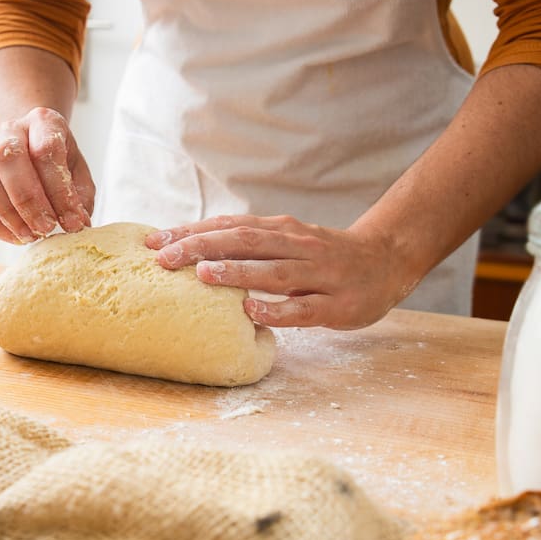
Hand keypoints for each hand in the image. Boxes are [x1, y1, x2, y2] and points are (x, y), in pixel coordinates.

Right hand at [0, 107, 95, 243]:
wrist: (31, 152)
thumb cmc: (58, 165)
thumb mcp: (79, 174)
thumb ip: (80, 197)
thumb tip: (77, 224)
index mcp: (43, 122)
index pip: (46, 150)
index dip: (60, 191)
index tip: (73, 222)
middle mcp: (10, 131)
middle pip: (8, 157)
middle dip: (28, 199)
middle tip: (47, 228)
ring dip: (8, 214)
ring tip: (32, 235)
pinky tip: (16, 235)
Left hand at [145, 215, 416, 329]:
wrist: (387, 261)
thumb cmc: (323, 256)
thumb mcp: (285, 241)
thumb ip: (248, 245)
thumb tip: (191, 251)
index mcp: (280, 230)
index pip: (229, 227)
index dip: (191, 232)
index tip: (153, 241)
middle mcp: (297, 245)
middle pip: (245, 242)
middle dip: (202, 247)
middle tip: (164, 258)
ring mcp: (319, 274)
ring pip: (274, 271)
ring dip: (237, 272)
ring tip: (203, 275)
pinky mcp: (337, 304)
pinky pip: (303, 308)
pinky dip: (277, 310)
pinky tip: (251, 312)